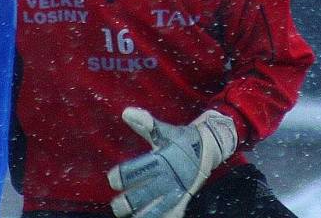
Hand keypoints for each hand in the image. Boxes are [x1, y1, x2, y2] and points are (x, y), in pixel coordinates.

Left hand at [107, 108, 236, 217]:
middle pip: (142, 197)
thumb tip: (125, 112)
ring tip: (129, 216)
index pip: (136, 171)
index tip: (112, 180)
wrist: (208, 150)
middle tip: (117, 205)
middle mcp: (167, 178)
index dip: (120, 177)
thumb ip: (144, 123)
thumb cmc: (180, 141)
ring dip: (139, 215)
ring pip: (153, 211)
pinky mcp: (181, 202)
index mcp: (160, 160)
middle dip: (125, 204)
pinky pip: (170, 216)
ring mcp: (175, 192)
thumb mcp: (163, 131)